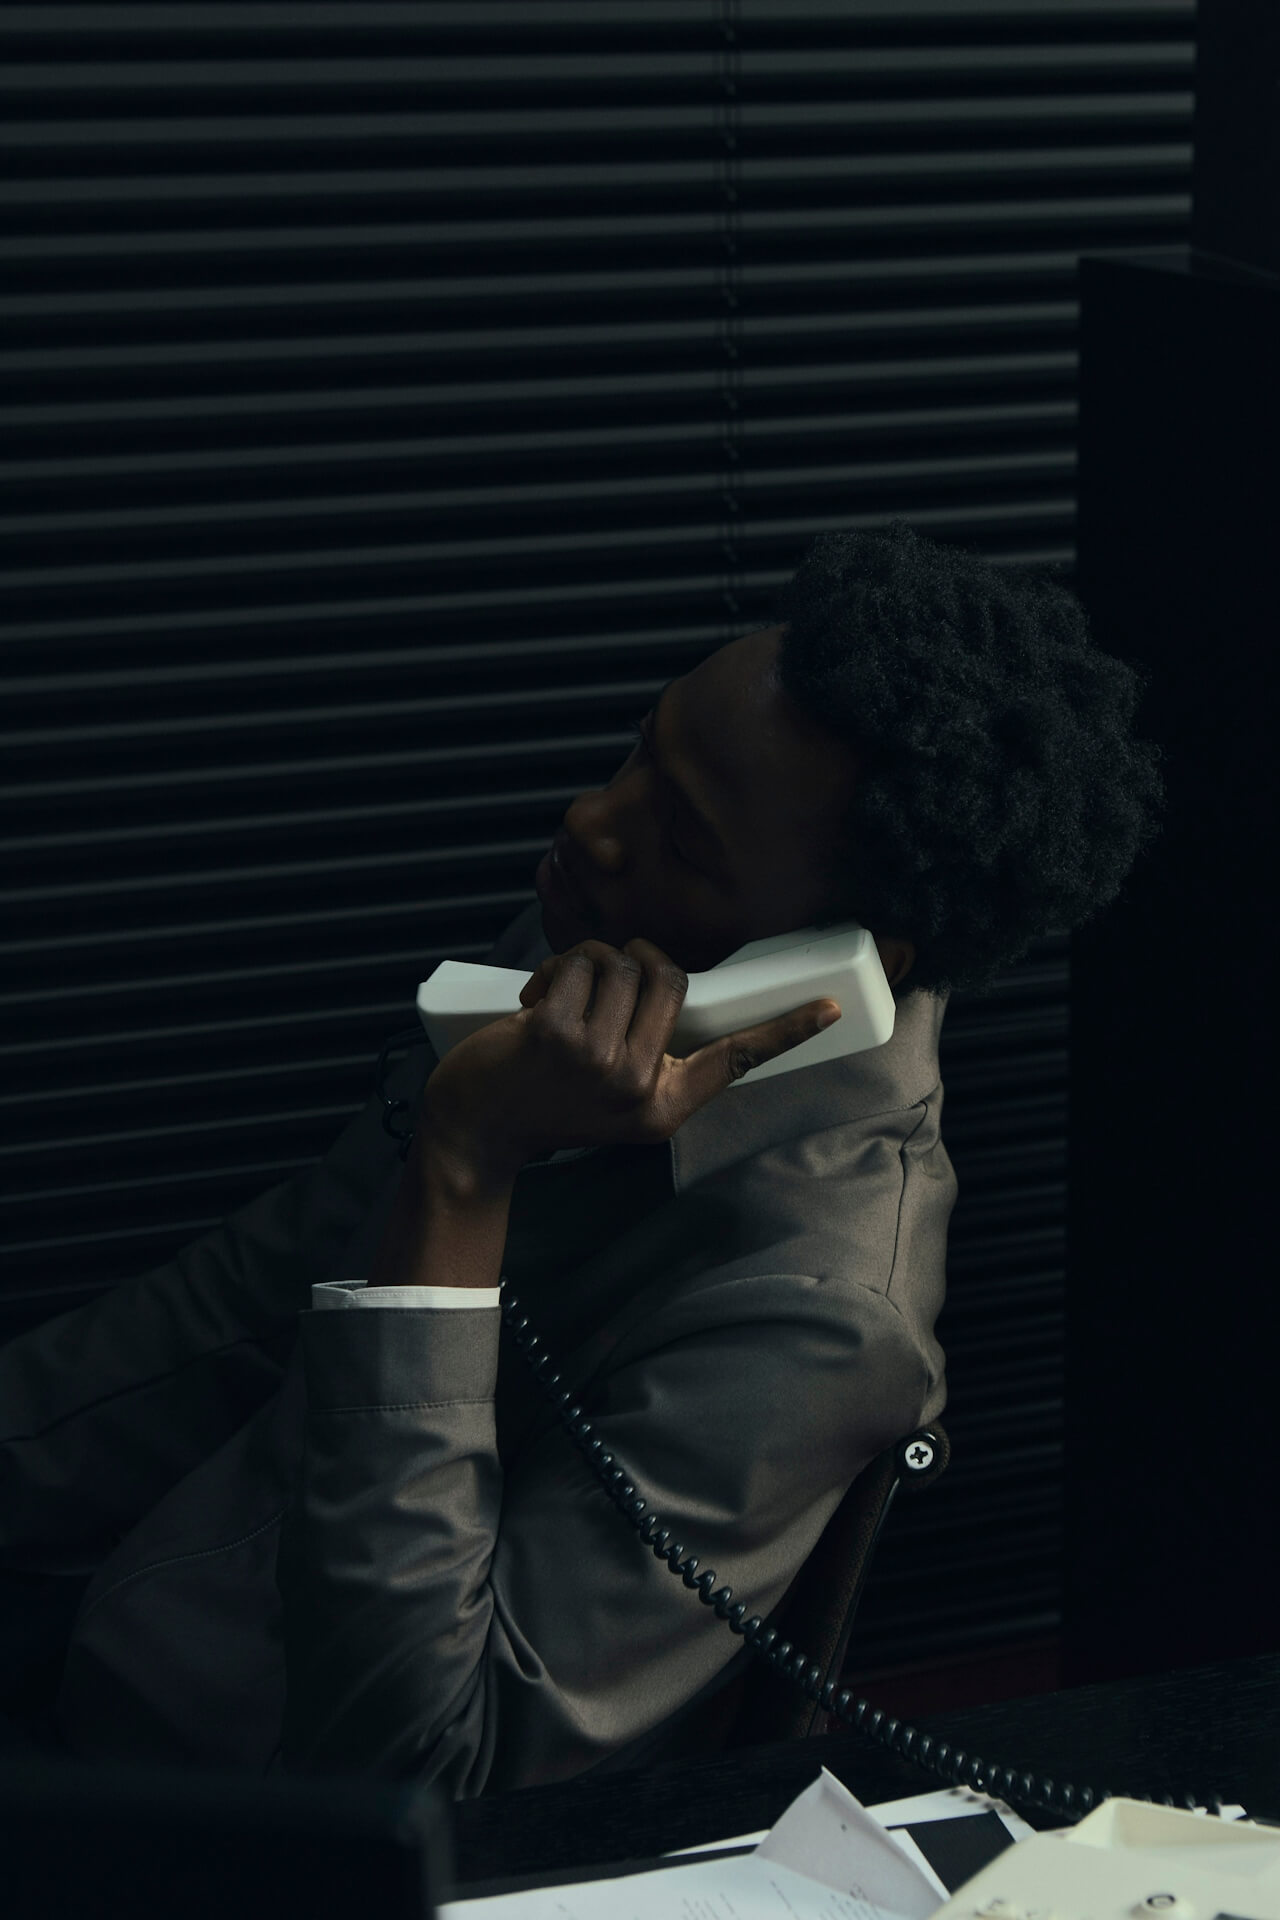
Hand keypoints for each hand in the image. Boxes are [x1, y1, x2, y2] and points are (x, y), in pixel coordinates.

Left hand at [417, 937, 840, 1181]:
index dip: (787, 1031)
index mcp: (665, 1106)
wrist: (476, 1133)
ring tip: (561, 1000)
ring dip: (589, 963)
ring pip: (623, 961)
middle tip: (599, 987)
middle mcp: (639, 1085)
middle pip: (671, 977)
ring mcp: (598, 1060)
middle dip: (634, 961)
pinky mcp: (556, 1033)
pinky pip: (578, 961)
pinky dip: (553, 967)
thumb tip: (671, 992)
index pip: (735, 1061)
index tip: (829, 1008)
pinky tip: (532, 1003)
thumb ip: (653, 1060)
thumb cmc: (546, 1105)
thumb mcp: (616, 1102)